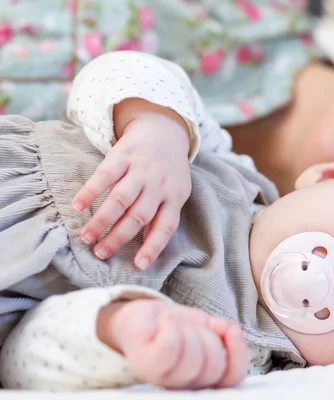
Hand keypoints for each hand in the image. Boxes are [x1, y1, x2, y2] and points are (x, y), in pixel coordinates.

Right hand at [72, 102, 191, 268]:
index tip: (139, 265)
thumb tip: (148, 248)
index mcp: (175, 197)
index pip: (166, 226)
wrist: (163, 130)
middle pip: (138, 216)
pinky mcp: (123, 155)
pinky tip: (77, 206)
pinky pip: (105, 175)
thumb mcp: (176, 192)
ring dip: (101, 220)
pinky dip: (90, 191)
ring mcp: (140, 169)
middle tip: (100, 253)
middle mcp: (159, 184)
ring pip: (120, 199)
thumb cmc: (168, 171)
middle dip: (118, 237)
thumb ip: (163, 216)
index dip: (153, 246)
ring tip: (86, 237)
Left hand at [97, 300, 248, 389]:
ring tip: (177, 326)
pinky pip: (170, 346)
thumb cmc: (173, 326)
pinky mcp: (145, 365)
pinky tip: (166, 322)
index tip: (232, 332)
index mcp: (203, 378)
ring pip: (193, 355)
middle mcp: (183, 385)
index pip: (233, 377)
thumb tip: (233, 332)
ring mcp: (163, 378)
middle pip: (214, 365)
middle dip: (209, 337)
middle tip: (194, 329)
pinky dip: (172, 326)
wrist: (140, 319)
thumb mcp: (206, 327)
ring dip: (189, 330)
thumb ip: (225, 334)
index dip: (238, 354)